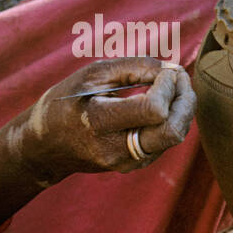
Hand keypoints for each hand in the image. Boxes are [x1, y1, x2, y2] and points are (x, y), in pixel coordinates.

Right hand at [7, 59, 195, 187]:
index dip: (168, 86)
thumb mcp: (92, 74)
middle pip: (173, 131)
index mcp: (98, 121)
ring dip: (182, 108)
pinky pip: (166, 142)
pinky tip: (161, 103)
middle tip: (181, 77)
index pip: (153, 110)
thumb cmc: (67, 102)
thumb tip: (172, 69)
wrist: (45, 146)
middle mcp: (115, 148)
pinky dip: (172, 119)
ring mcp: (126, 162)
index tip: (165, 70)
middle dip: (186, 101)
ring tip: (173, 85)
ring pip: (175, 137)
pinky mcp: (134, 165)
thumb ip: (134, 67)